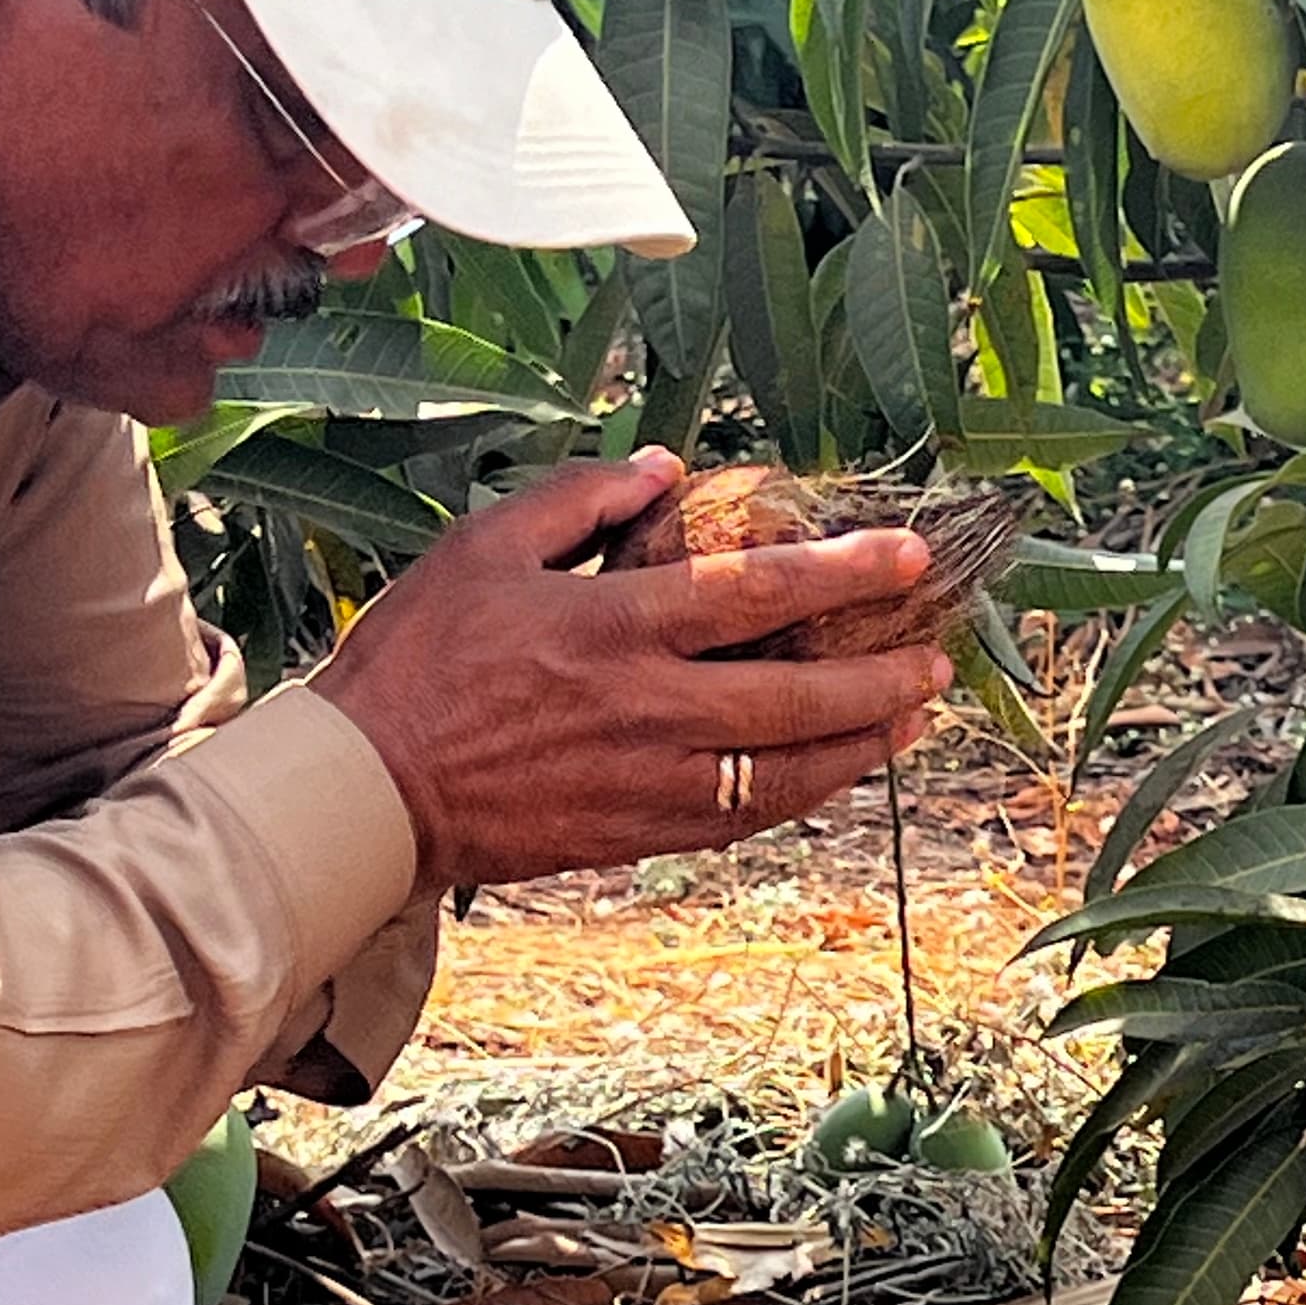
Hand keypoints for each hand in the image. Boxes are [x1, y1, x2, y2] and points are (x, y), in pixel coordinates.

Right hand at [313, 450, 950, 895]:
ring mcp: (648, 781)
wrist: (367, 793)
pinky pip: (744, 818)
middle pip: (796, 693)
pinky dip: (801, 795)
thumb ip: (581, 501)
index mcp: (613, 627)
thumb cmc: (414, 660)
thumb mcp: (483, 548)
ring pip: (786, 771)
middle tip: (938, 655)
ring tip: (913, 717)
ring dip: (861, 744)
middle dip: (879, 673)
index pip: (756, 591)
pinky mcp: (638, 834)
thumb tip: (663, 469)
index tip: (909, 555)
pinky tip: (835, 773)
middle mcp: (647, 709)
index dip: (844, 571)